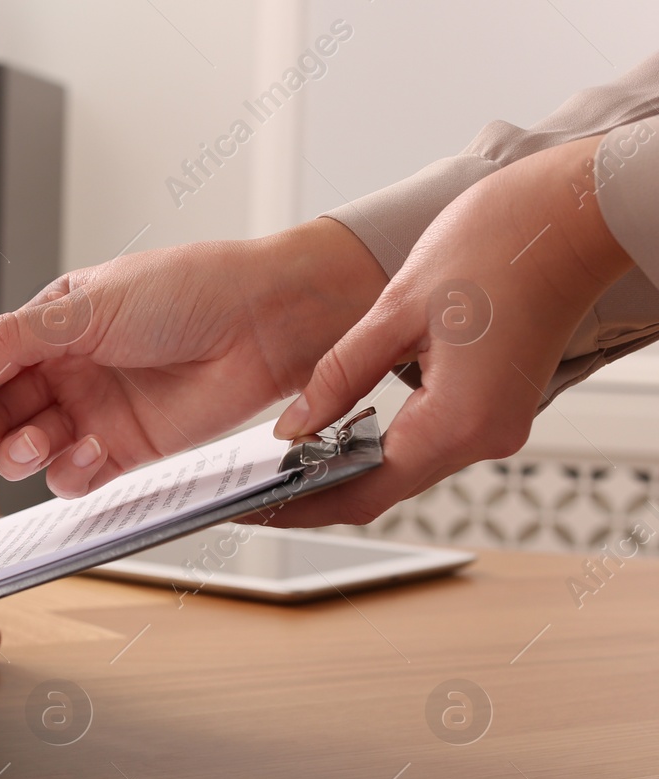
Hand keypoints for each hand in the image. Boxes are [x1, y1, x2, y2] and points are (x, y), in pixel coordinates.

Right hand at [0, 217, 386, 496]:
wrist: (268, 322)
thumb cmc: (191, 289)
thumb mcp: (88, 304)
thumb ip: (15, 341)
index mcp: (49, 328)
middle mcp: (66, 371)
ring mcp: (93, 411)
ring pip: (29, 449)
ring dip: (22, 451)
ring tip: (37, 440)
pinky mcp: (125, 450)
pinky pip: (76, 476)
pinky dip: (70, 474)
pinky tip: (85, 455)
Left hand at [267, 134, 634, 525]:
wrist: (575, 216)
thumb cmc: (498, 244)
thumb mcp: (396, 308)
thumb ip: (339, 375)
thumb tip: (294, 429)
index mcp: (458, 419)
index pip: (363, 491)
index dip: (303, 506)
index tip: (257, 509)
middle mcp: (484, 436)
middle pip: (384, 489)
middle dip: (320, 493)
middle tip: (260, 488)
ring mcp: (497, 425)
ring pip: (406, 469)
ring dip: (350, 470)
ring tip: (289, 462)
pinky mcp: (499, 407)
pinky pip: (429, 442)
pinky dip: (382, 445)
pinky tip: (342, 431)